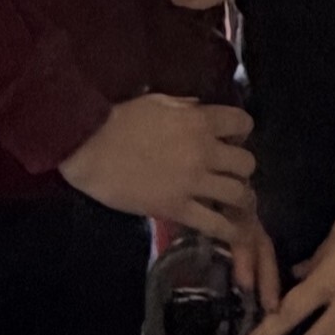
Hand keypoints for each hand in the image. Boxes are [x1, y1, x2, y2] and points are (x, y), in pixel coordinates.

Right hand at [60, 93, 257, 238]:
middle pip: (247, 163)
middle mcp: (204, 151)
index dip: (241, 131)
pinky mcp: (177, 208)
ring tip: (234, 203)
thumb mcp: (156, 102)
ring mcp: (192, 182)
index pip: (242, 123)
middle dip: (242, 168)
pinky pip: (215, 224)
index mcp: (198, 121)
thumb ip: (184, 107)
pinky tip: (234, 232)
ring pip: (239, 194)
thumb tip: (200, 109)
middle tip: (229, 173)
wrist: (88, 147)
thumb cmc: (116, 121)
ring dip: (241, 198)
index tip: (232, 138)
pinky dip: (230, 231)